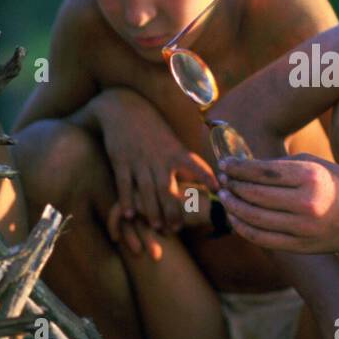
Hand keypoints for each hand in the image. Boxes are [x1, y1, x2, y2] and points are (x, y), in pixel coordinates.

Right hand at [95, 90, 218, 247]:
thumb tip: (206, 181)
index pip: (195, 166)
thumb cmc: (153, 130)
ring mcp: (139, 161)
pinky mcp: (121, 161)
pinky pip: (124, 184)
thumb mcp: (172, 142)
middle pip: (168, 189)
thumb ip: (185, 163)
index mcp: (175, 152)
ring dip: (152, 211)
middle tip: (177, 229)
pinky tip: (130, 215)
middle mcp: (159, 158)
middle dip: (173, 210)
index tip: (217, 189)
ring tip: (157, 227)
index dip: (207, 177)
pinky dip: (127, 200)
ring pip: (146, 190)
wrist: (123, 109)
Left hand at [216, 154, 338, 254]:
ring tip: (225, 196)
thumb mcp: (316, 165)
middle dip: (232, 185)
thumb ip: (281, 164)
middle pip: (254, 194)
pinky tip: (235, 217)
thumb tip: (245, 167)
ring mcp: (301, 228)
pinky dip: (243, 227)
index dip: (238, 167)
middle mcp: (305, 203)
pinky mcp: (298, 246)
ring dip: (232, 206)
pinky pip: (261, 238)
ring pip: (253, 217)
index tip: (225, 164)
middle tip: (222, 178)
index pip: (262, 171)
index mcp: (310, 177)